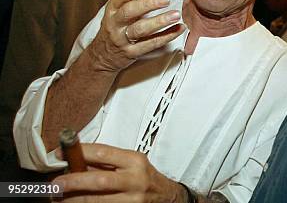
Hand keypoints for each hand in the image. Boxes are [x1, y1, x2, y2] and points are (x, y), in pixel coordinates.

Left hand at [52, 143, 184, 201]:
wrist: (167, 197)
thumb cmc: (145, 177)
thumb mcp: (131, 164)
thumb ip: (107, 163)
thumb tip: (75, 160)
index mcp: (135, 161)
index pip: (104, 153)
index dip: (80, 152)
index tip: (61, 153)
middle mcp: (135, 180)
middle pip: (100, 180)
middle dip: (74, 181)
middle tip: (56, 183)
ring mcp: (133, 200)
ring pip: (98, 201)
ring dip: (75, 199)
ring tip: (60, 198)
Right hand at [89, 0, 184, 71]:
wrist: (102, 56)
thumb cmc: (115, 27)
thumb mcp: (117, 8)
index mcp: (112, 9)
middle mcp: (115, 23)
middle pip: (130, 11)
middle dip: (148, 4)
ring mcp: (122, 39)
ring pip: (140, 30)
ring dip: (159, 22)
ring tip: (176, 15)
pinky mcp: (131, 53)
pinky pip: (150, 45)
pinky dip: (166, 37)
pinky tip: (179, 29)